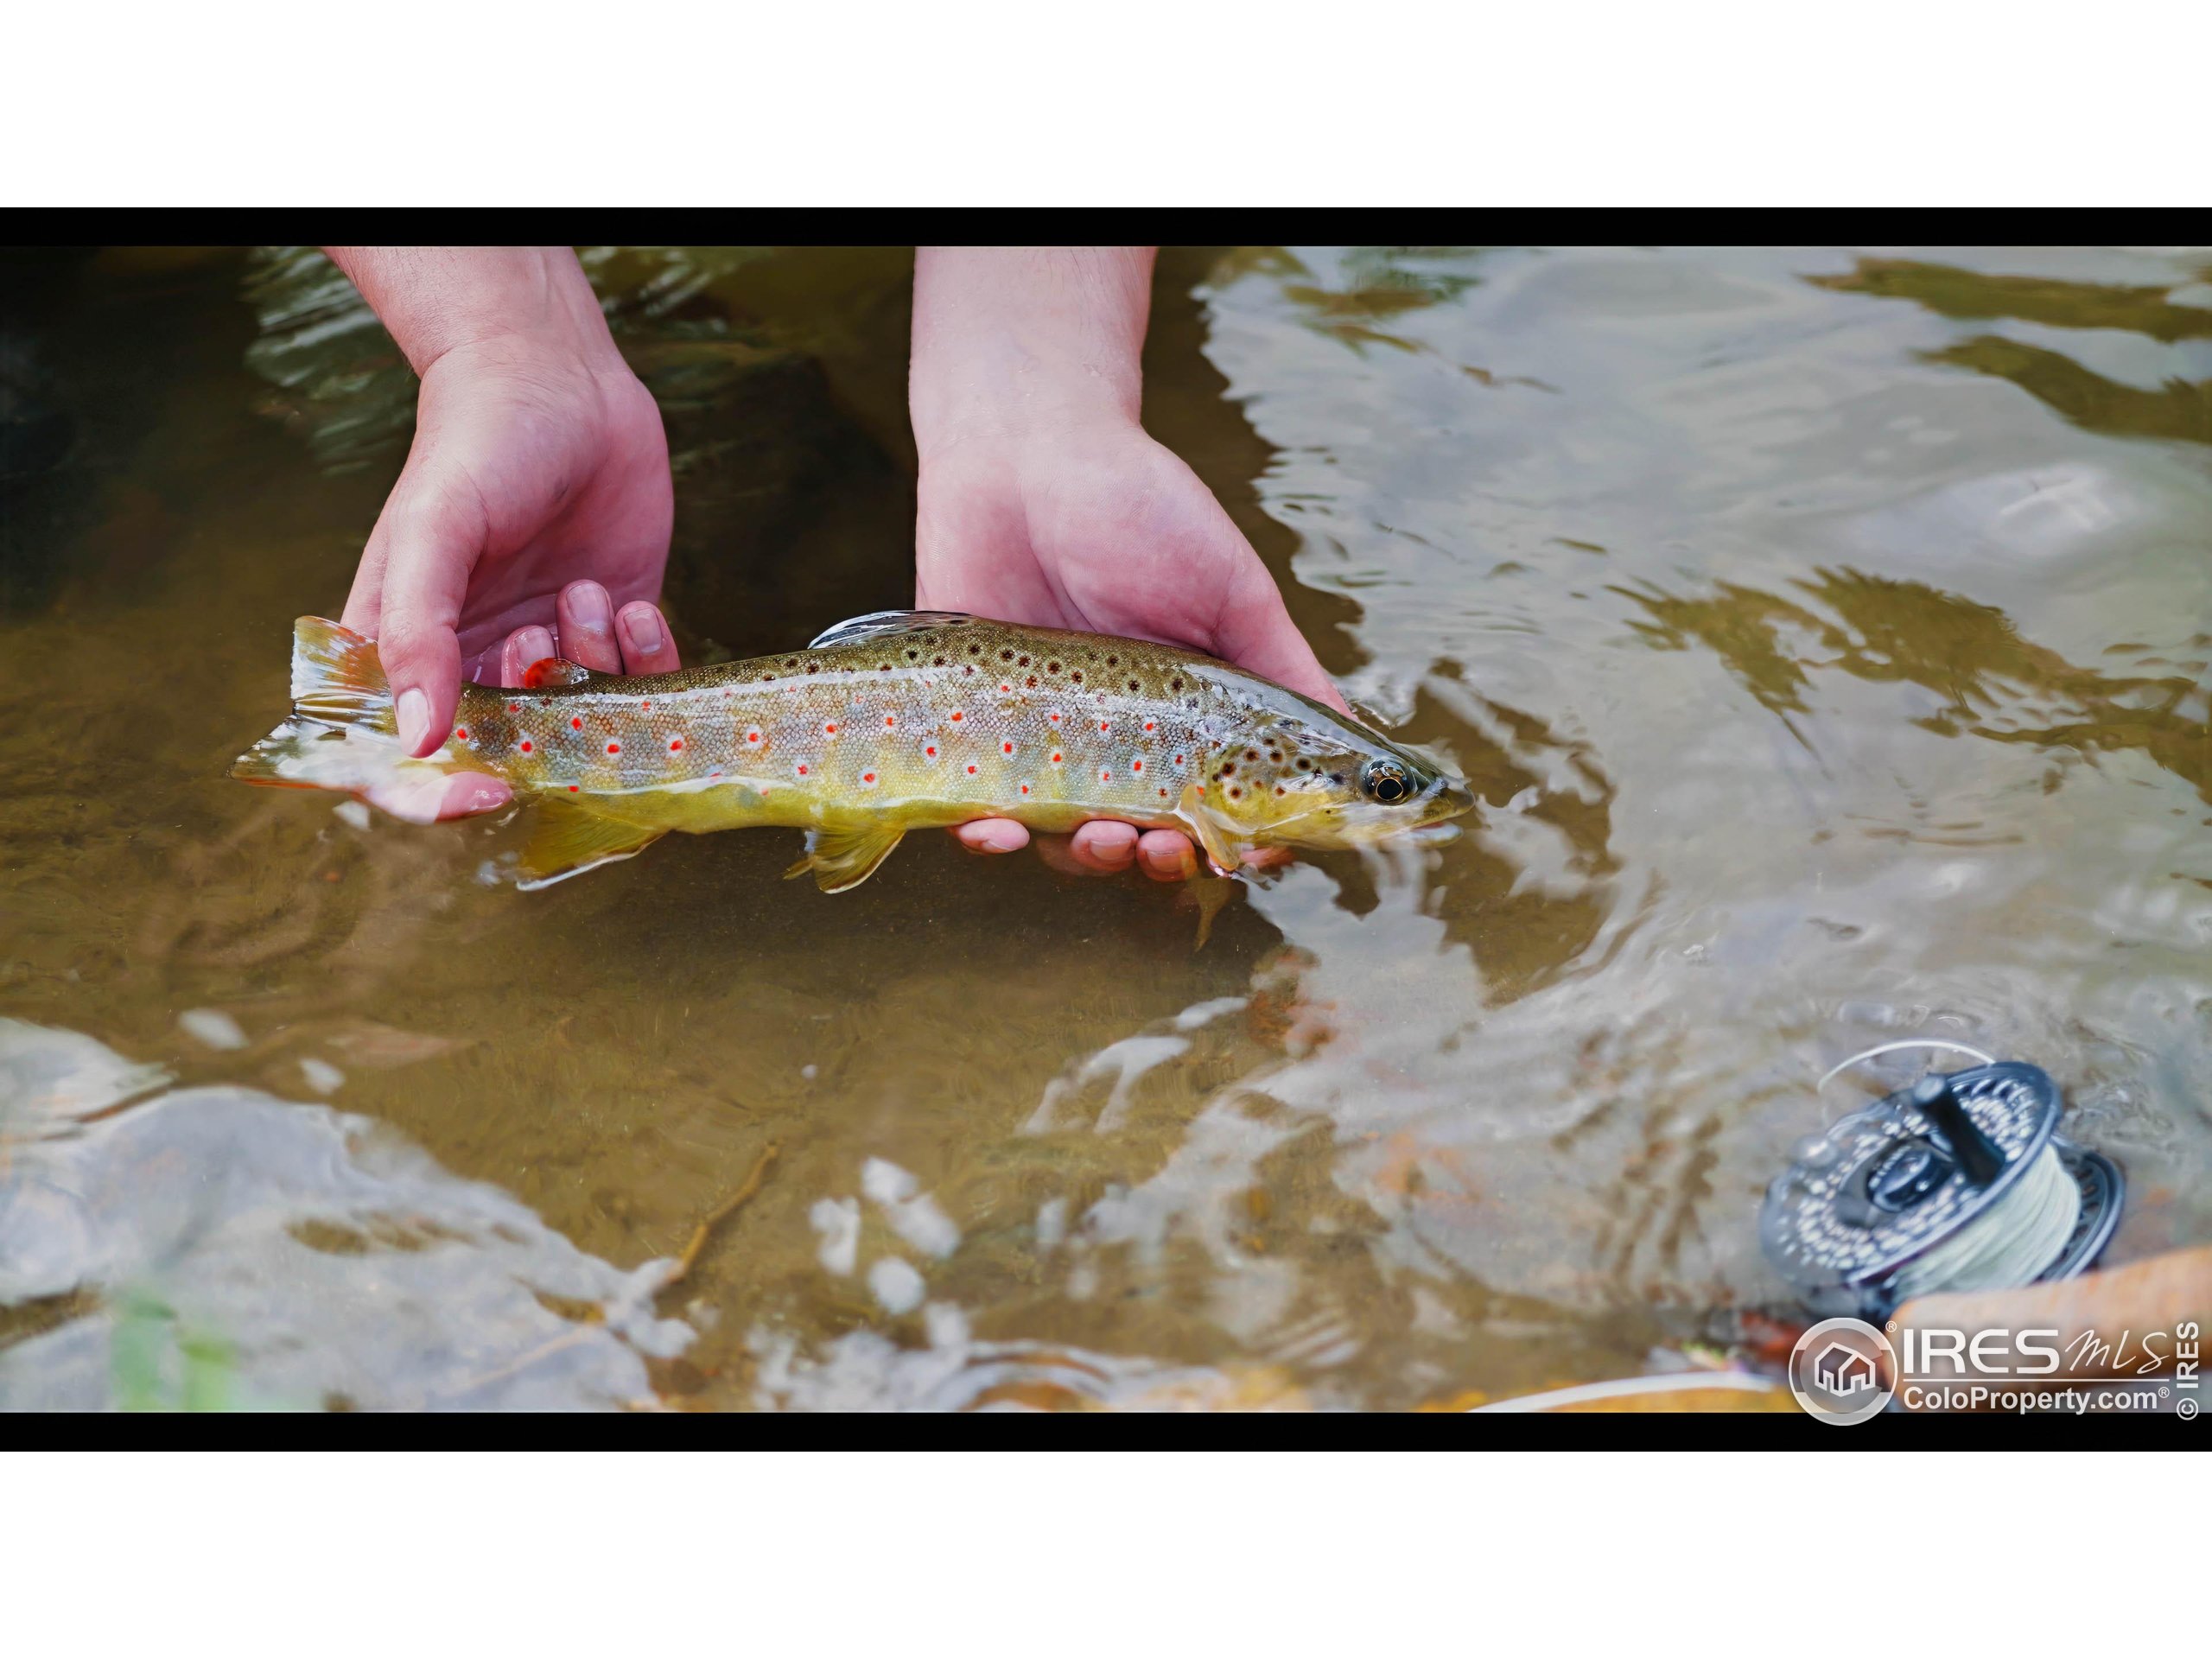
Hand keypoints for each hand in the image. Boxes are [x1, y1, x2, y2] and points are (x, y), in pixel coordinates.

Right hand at [325, 247, 677, 822]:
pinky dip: (647, 660)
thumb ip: (418, 634)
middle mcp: (483, 662)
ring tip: (582, 592)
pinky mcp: (619, 626)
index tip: (486, 789)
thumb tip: (415, 738)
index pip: (409, 763)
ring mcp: (556, 647)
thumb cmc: (476, 446)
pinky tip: (629, 601)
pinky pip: (644, 687)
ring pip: (586, 724)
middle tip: (539, 641)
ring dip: (592, 673)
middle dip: (539, 723)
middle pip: (511, 755)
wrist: (561, 379)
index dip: (441, 796)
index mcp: (412, 652)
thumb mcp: (432, 533)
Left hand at [910, 247, 1344, 881]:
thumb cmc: (1141, 508)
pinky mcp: (968, 724)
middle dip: (1158, 860)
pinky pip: (974, 806)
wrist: (1024, 448)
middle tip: (1162, 848)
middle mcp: (1115, 735)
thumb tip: (1351, 742)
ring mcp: (1040, 735)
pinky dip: (985, 836)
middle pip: (1142, 836)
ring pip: (1064, 836)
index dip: (1233, 842)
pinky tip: (996, 831)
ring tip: (1101, 841)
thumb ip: (1284, 670)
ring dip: (1088, 858)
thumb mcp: (1232, 591)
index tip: (1244, 852)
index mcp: (1183, 712)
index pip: (1216, 804)